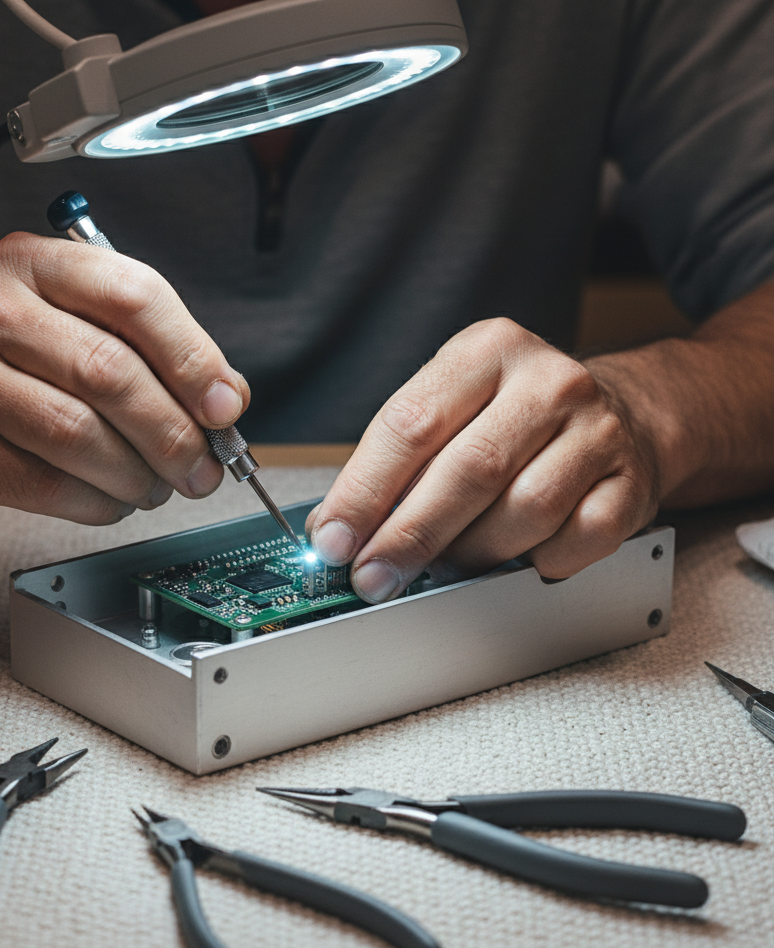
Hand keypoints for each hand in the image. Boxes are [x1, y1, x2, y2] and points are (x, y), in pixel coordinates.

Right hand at [0, 232, 248, 528]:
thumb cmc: (3, 375)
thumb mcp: (73, 335)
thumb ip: (149, 354)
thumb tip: (224, 399)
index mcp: (32, 262)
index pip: (134, 294)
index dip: (193, 357)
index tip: (224, 406)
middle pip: (110, 371)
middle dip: (174, 433)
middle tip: (202, 468)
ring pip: (79, 433)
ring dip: (137, 474)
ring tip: (154, 487)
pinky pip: (46, 483)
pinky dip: (97, 502)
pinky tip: (109, 501)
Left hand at [305, 318, 660, 601]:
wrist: (624, 413)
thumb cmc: (514, 418)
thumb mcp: (452, 408)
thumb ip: (398, 461)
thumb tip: (341, 530)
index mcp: (487, 351)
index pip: (411, 424)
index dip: (365, 491)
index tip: (335, 540)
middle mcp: (549, 381)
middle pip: (468, 471)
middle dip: (409, 537)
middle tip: (373, 577)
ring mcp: (599, 431)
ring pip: (523, 512)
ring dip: (472, 552)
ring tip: (447, 563)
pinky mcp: (631, 482)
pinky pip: (574, 541)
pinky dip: (535, 562)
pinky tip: (517, 556)